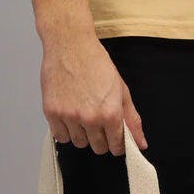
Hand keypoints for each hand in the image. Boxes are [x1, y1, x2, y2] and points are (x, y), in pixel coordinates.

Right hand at [41, 33, 148, 155]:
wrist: (71, 45)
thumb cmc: (96, 63)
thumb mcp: (121, 89)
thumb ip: (132, 119)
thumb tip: (141, 143)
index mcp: (110, 113)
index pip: (116, 146)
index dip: (118, 143)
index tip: (115, 138)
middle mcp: (90, 118)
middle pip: (98, 148)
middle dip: (102, 138)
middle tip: (99, 121)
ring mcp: (69, 117)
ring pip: (79, 143)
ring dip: (83, 134)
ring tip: (83, 113)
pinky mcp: (52, 113)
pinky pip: (60, 136)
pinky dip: (65, 130)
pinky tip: (70, 114)